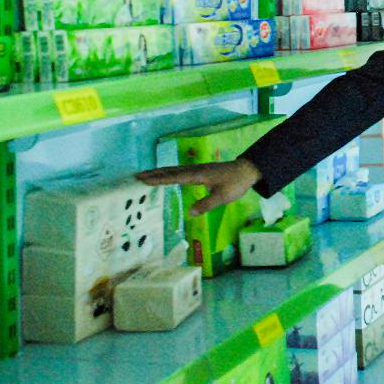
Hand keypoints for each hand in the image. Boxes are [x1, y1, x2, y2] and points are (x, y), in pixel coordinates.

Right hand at [135, 158, 261, 216]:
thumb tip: (189, 214)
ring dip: (159, 172)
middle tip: (136, 177)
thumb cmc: (235, 183)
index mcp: (198, 175)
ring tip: (144, 175)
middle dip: (153, 174)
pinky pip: (179, 171)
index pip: (174, 177)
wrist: (247, 170)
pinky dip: (168, 173)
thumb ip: (206, 204)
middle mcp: (194, 170)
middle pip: (170, 171)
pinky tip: (165, 177)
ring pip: (174, 170)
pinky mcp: (200, 171)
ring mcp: (197, 169)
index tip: (143, 180)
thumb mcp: (222, 197)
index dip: (158, 179)